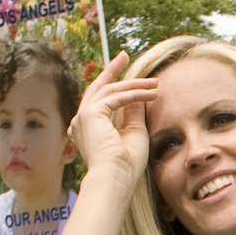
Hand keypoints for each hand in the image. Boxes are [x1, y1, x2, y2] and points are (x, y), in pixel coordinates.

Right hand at [68, 53, 156, 188]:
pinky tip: (150, 93)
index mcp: (89, 128)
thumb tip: (138, 95)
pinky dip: (134, 94)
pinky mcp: (90, 115)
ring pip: (109, 91)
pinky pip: (115, 97)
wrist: (116, 178)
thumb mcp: (134, 132)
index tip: (124, 69)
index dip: (112, 82)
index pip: (100, 100)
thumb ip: (134, 112)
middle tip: (123, 55)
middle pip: (98, 88)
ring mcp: (83, 117)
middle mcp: (81, 121)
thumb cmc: (126, 164)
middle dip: (112, 70)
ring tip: (154, 83)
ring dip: (133, 84)